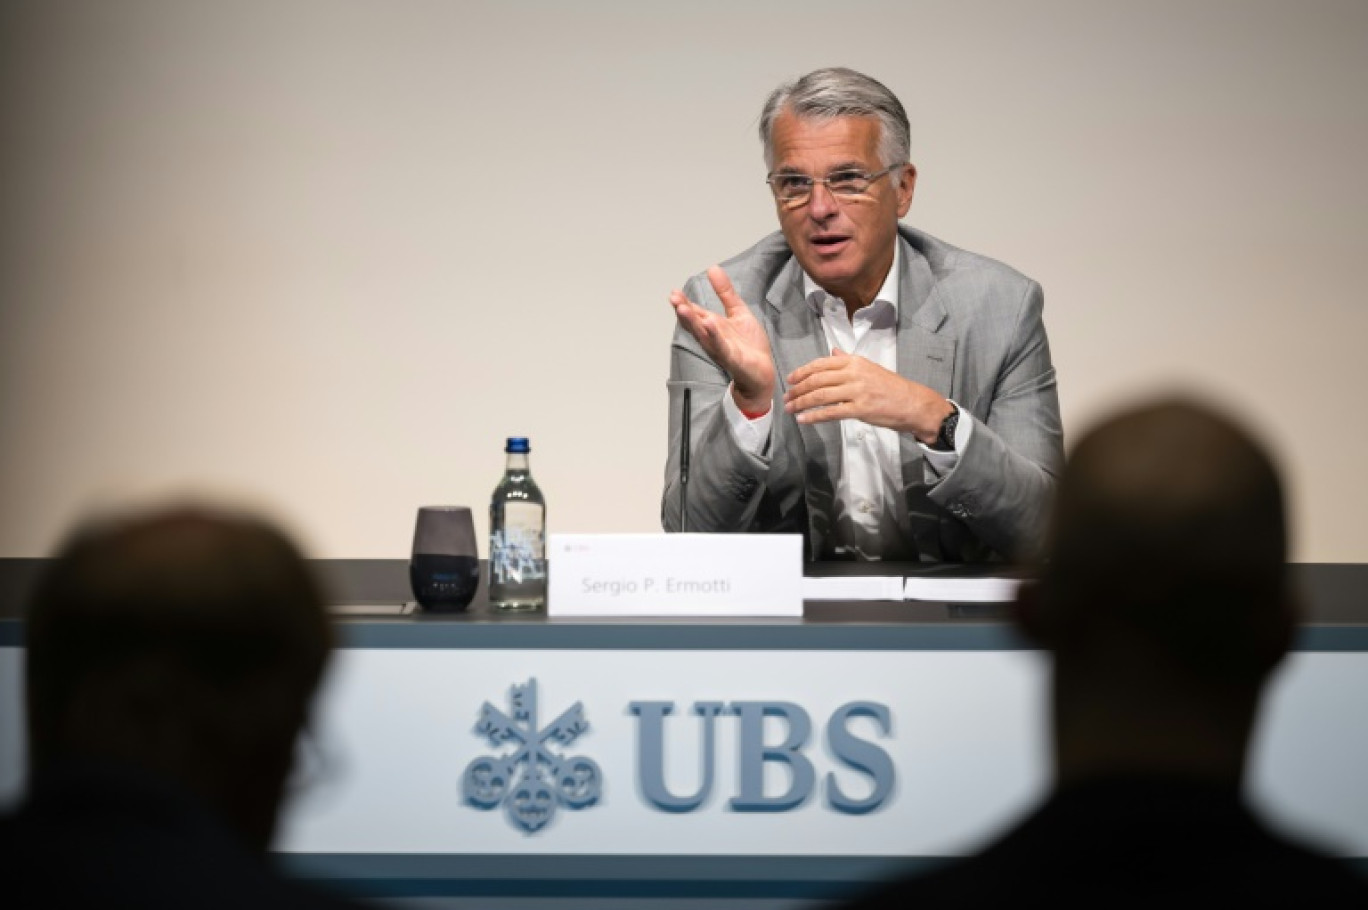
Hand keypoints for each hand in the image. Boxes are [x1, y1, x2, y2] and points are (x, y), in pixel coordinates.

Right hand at [670, 266, 775, 411]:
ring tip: (683, 308)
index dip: (684, 303)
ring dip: (692, 322)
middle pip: (694, 323)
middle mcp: (712, 338)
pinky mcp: (732, 359)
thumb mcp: (738, 312)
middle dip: (683, 312)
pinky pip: (721, 346)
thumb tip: (712, 268)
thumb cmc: (749, 345)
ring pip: (703, 334)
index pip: (695, 313)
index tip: (674, 292)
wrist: (763, 371)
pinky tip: (709, 323)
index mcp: (712, 327)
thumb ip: (725, 293)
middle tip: (673, 298)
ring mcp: (720, 349)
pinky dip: (714, 335)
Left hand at [784, 349, 953, 443]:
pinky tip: (803, 419)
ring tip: (790, 409)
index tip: (790, 380)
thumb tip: (832, 353)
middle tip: (786, 397)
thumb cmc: (891, 387)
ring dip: (801, 403)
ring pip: (821, 395)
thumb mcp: (869, 368)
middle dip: (798, 389)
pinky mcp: (860, 409)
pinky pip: (831, 412)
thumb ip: (848, 360)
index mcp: (854, 362)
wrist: (913, 403)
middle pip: (817, 380)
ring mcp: (857, 391)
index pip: (821, 364)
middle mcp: (854, 373)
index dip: (802, 372)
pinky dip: (814, 416)